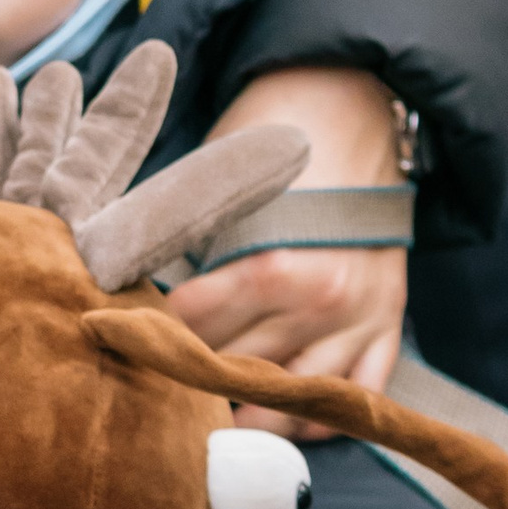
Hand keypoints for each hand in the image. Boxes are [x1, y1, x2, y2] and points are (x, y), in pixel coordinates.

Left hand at [169, 64, 405, 436]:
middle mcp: (320, 305)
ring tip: (208, 412)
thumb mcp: (217, 183)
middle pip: (238, 372)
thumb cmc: (266, 131)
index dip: (150, 333)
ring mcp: (360, 319)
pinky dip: (317, 411)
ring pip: (295, 403)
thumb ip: (187, 247)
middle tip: (154, 382)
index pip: (193, 334)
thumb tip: (135, 297)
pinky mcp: (390, 321)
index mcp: (270, 268)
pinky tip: (279, 406)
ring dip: (250, 410)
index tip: (118, 340)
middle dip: (192, 374)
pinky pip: (355, 396)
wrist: (348, 95)